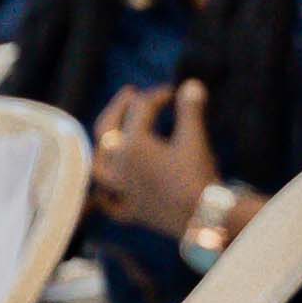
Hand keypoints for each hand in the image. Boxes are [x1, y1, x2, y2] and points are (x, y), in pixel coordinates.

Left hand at [88, 77, 218, 232]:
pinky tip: (107, 191)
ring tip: (110, 138)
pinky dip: (106, 194)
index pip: (142, 108)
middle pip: (107, 129)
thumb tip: (191, 83)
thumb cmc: (197, 177)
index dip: (159, 94)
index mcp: (132, 144)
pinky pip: (108, 202)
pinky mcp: (129, 212)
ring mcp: (119, 190)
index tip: (175, 91)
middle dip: (118, 107)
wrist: (202, 219)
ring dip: (102, 147)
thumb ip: (190, 109)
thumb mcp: (195, 139)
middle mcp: (117, 165)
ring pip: (99, 164)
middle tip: (131, 93)